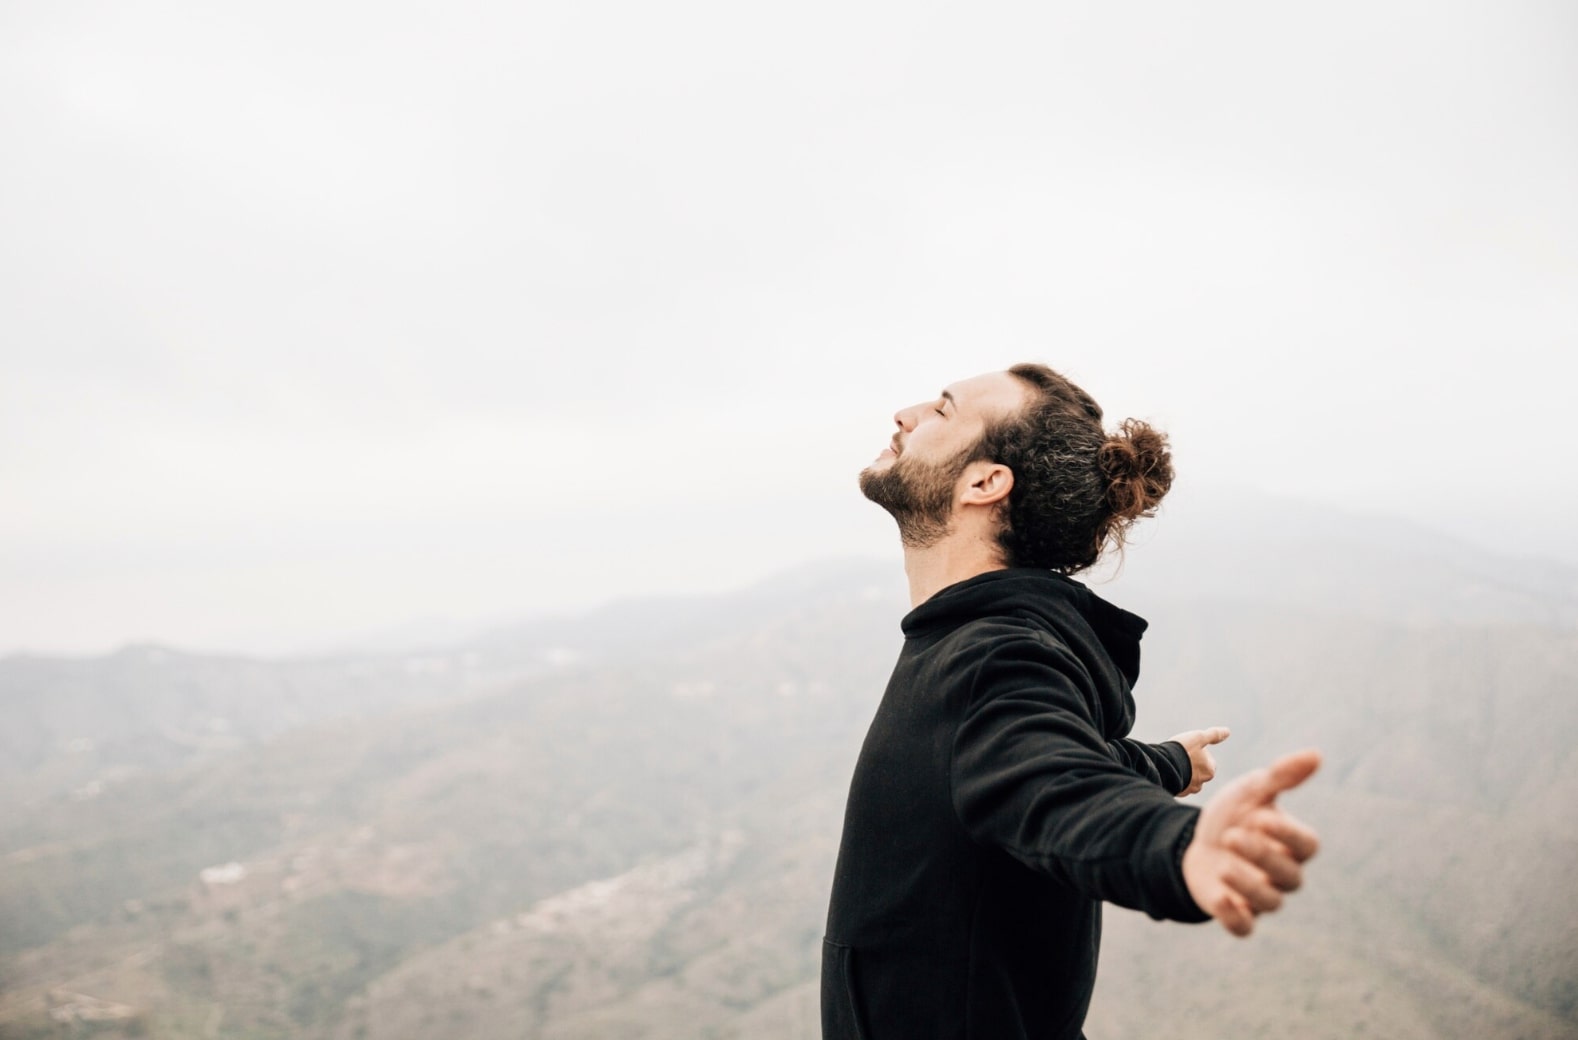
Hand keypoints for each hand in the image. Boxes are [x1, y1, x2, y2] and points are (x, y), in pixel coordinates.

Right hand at [1168, 726, 1230, 795]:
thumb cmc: (1182, 750)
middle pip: (1199, 771)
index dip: (1200, 753)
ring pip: (1189, 779)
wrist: (1163, 765)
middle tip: (1181, 756)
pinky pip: (1179, 785)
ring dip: (1184, 773)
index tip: (1190, 749)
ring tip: (1174, 763)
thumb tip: (1227, 731)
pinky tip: (1169, 771)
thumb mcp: (1199, 737)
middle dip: (1192, 765)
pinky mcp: (1177, 792)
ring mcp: (1189, 789)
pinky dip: (1176, 779)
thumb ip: (1214, 735)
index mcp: (1210, 771)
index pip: (1209, 761)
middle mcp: (1202, 783)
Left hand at [1181, 748, 1320, 937]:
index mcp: (1291, 843)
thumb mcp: (1252, 791)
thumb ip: (1281, 776)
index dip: (1289, 834)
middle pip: (1290, 876)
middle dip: (1262, 857)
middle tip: (1232, 836)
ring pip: (1271, 903)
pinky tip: (1220, 897)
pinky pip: (1245, 927)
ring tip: (1223, 864)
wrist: (1195, 840)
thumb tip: (1316, 755)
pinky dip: (1235, 918)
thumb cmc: (1235, 815)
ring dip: (1248, 886)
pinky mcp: (1237, 912)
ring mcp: (1260, 895)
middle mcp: (1282, 873)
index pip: (1306, 846)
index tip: (1262, 817)